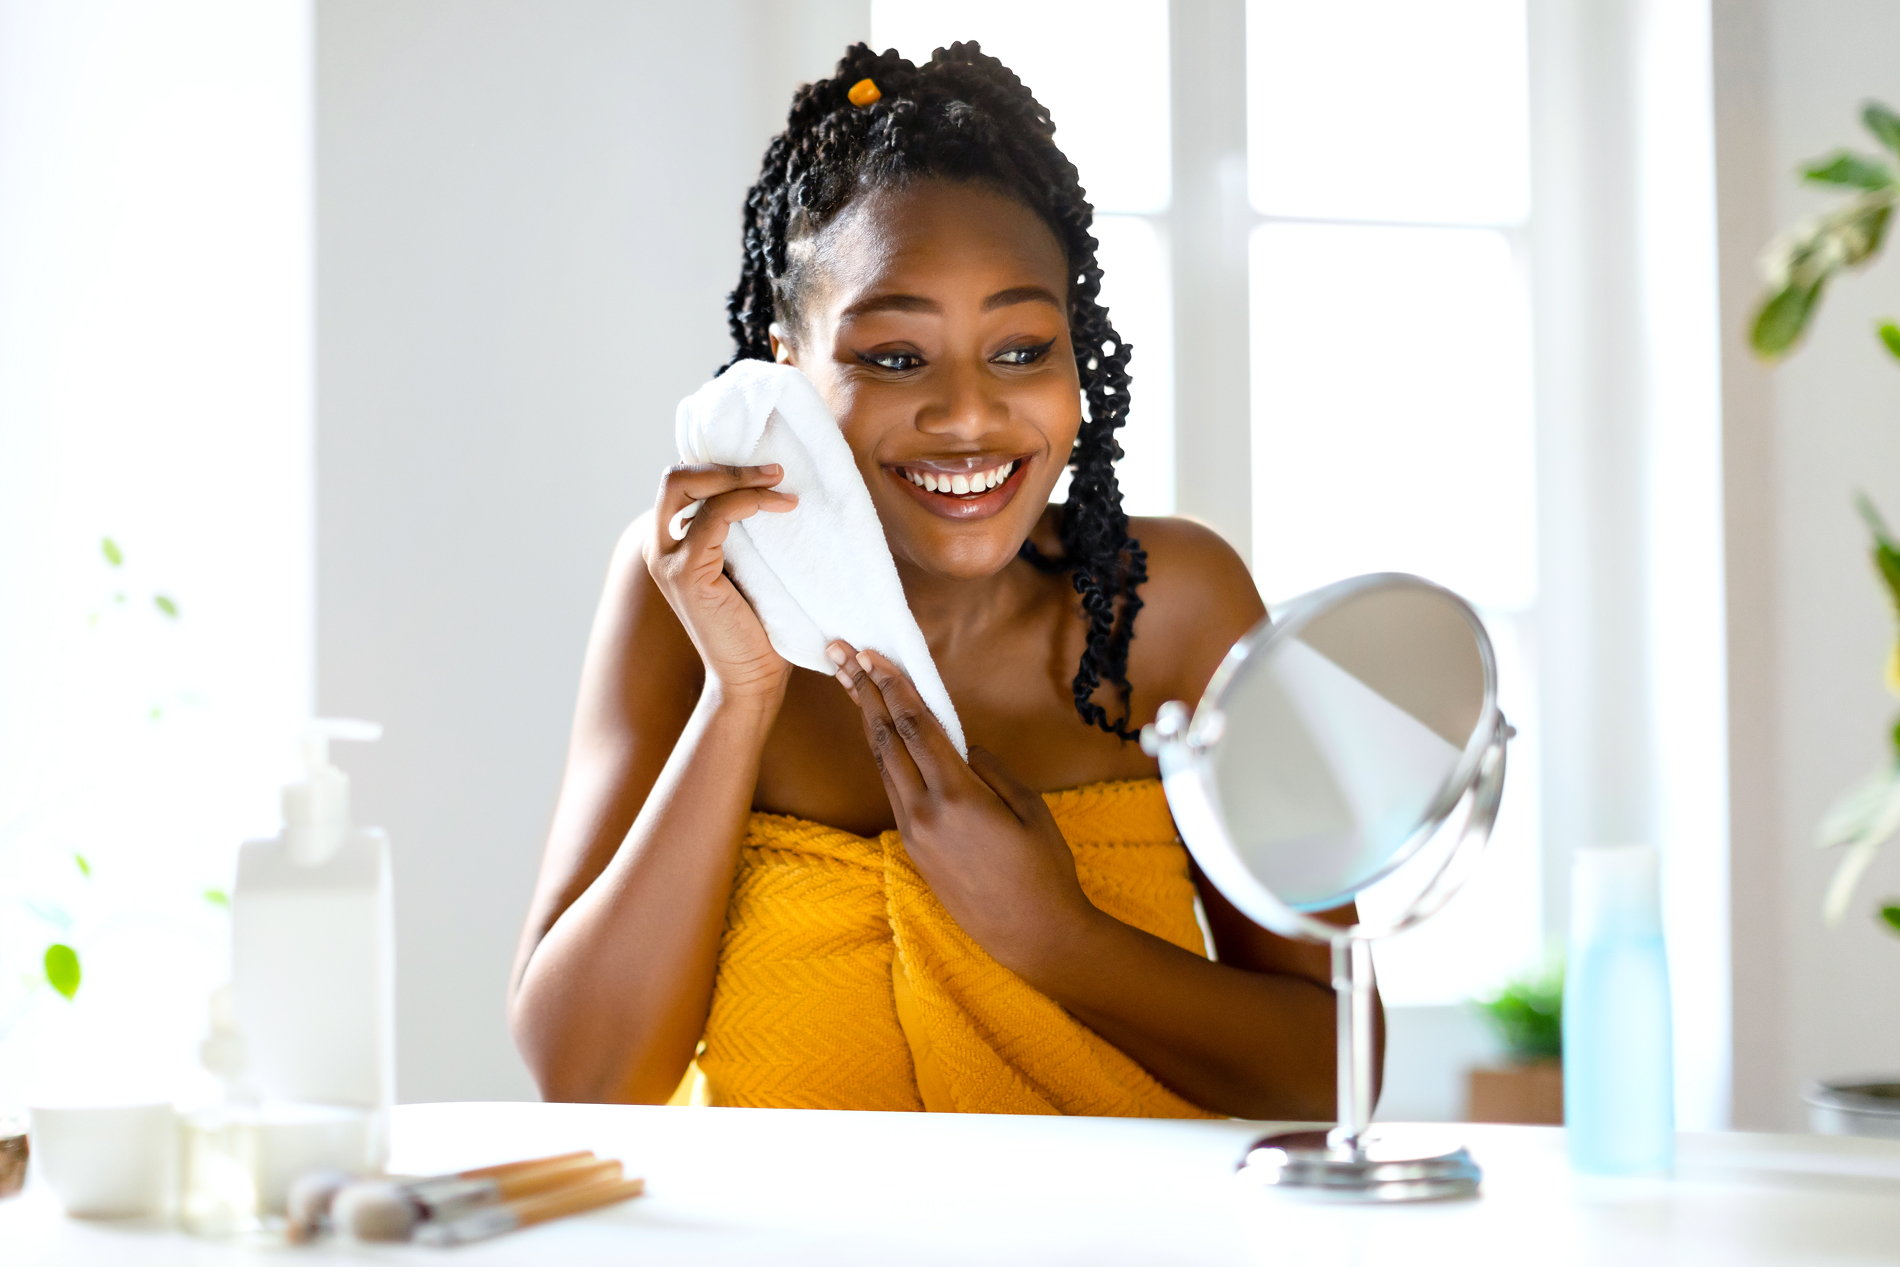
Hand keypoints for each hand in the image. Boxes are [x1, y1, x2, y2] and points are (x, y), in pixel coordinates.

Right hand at [644, 463, 796, 699]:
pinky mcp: (686, 574)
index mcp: (670, 543)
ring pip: (691, 488)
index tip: (768, 467)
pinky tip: (781, 506)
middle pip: (675, 477)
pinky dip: (749, 502)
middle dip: (725, 465)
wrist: (752, 676)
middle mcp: (659, 547)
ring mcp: (667, 561)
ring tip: (782, 482)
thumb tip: (768, 484)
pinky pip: (714, 517)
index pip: (683, 482)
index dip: (721, 466)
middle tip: (773, 469)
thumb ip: (740, 532)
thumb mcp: (747, 566)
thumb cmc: (757, 624)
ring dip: (742, 478)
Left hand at [829, 641, 1099, 974]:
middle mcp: (924, 813)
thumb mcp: (1029, 808)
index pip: (915, 728)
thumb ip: (992, 770)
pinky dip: (885, 757)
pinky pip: (894, 791)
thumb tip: (964, 749)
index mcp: (957, 797)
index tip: (876, 655)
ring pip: (883, 766)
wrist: (1032, 935)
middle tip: (844, 657)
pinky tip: (882, 738)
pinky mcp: (911, 850)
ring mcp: (913, 834)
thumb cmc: (1044, 870)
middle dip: (865, 695)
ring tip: (854, 687)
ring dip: (869, 724)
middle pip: (885, 742)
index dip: (895, 687)